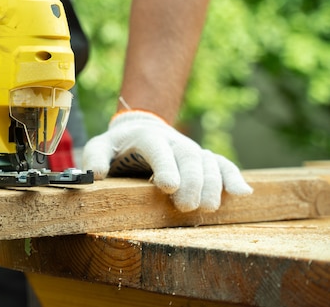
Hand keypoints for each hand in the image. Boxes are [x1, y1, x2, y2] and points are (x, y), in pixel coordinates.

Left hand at [82, 110, 252, 211]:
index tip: (168, 186)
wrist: (139, 130)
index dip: (165, 166)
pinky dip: (233, 177)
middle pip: (189, 156)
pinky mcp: (203, 158)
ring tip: (208, 208)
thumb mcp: (100, 146)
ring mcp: (191, 149)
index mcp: (147, 137)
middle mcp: (174, 141)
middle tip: (187, 207)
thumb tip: (97, 175)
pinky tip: (242, 194)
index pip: (158, 149)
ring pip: (208, 161)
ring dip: (213, 184)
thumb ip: (95, 158)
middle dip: (192, 181)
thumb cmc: (117, 145)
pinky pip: (222, 164)